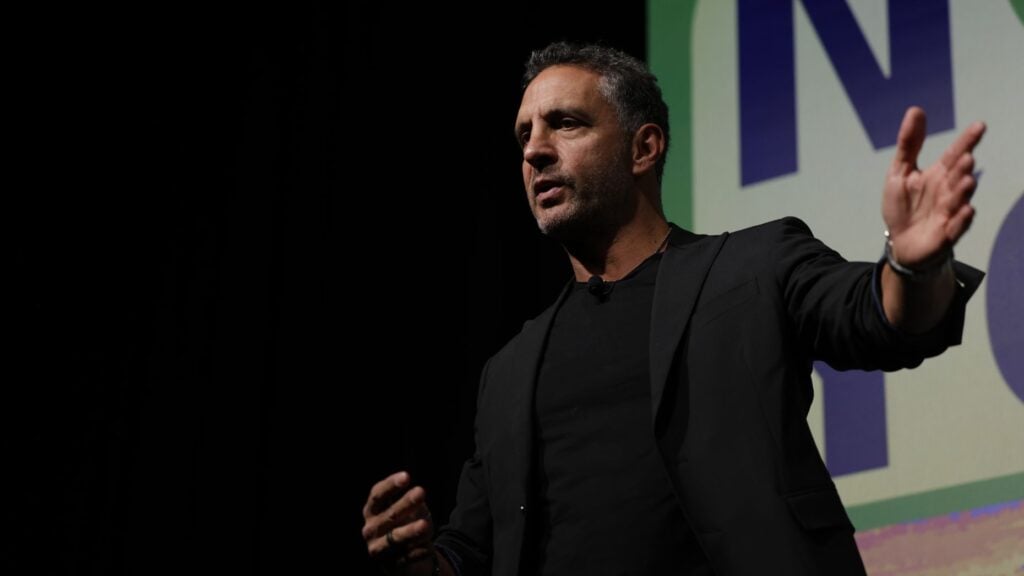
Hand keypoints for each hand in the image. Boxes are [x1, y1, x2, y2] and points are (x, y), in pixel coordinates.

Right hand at [362, 471, 436, 574]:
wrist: (406, 556)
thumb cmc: (406, 524)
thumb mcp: (407, 510)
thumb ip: (411, 503)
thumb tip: (418, 496)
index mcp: (372, 511)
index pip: (377, 495)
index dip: (390, 485)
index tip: (406, 476)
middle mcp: (371, 529)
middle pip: (389, 514)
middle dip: (405, 503)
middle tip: (421, 491)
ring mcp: (378, 548)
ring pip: (395, 538)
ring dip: (410, 531)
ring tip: (425, 525)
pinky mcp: (389, 565)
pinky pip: (405, 557)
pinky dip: (417, 552)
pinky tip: (427, 548)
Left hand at [882, 106, 985, 267]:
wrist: (901, 243)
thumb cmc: (904, 207)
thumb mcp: (899, 172)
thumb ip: (909, 144)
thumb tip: (916, 110)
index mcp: (938, 175)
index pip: (954, 154)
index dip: (966, 141)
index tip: (979, 126)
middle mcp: (948, 191)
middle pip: (958, 176)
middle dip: (963, 167)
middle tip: (966, 157)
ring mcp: (949, 212)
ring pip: (960, 199)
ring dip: (964, 191)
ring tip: (968, 180)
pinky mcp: (947, 234)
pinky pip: (957, 226)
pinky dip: (962, 219)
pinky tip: (965, 211)